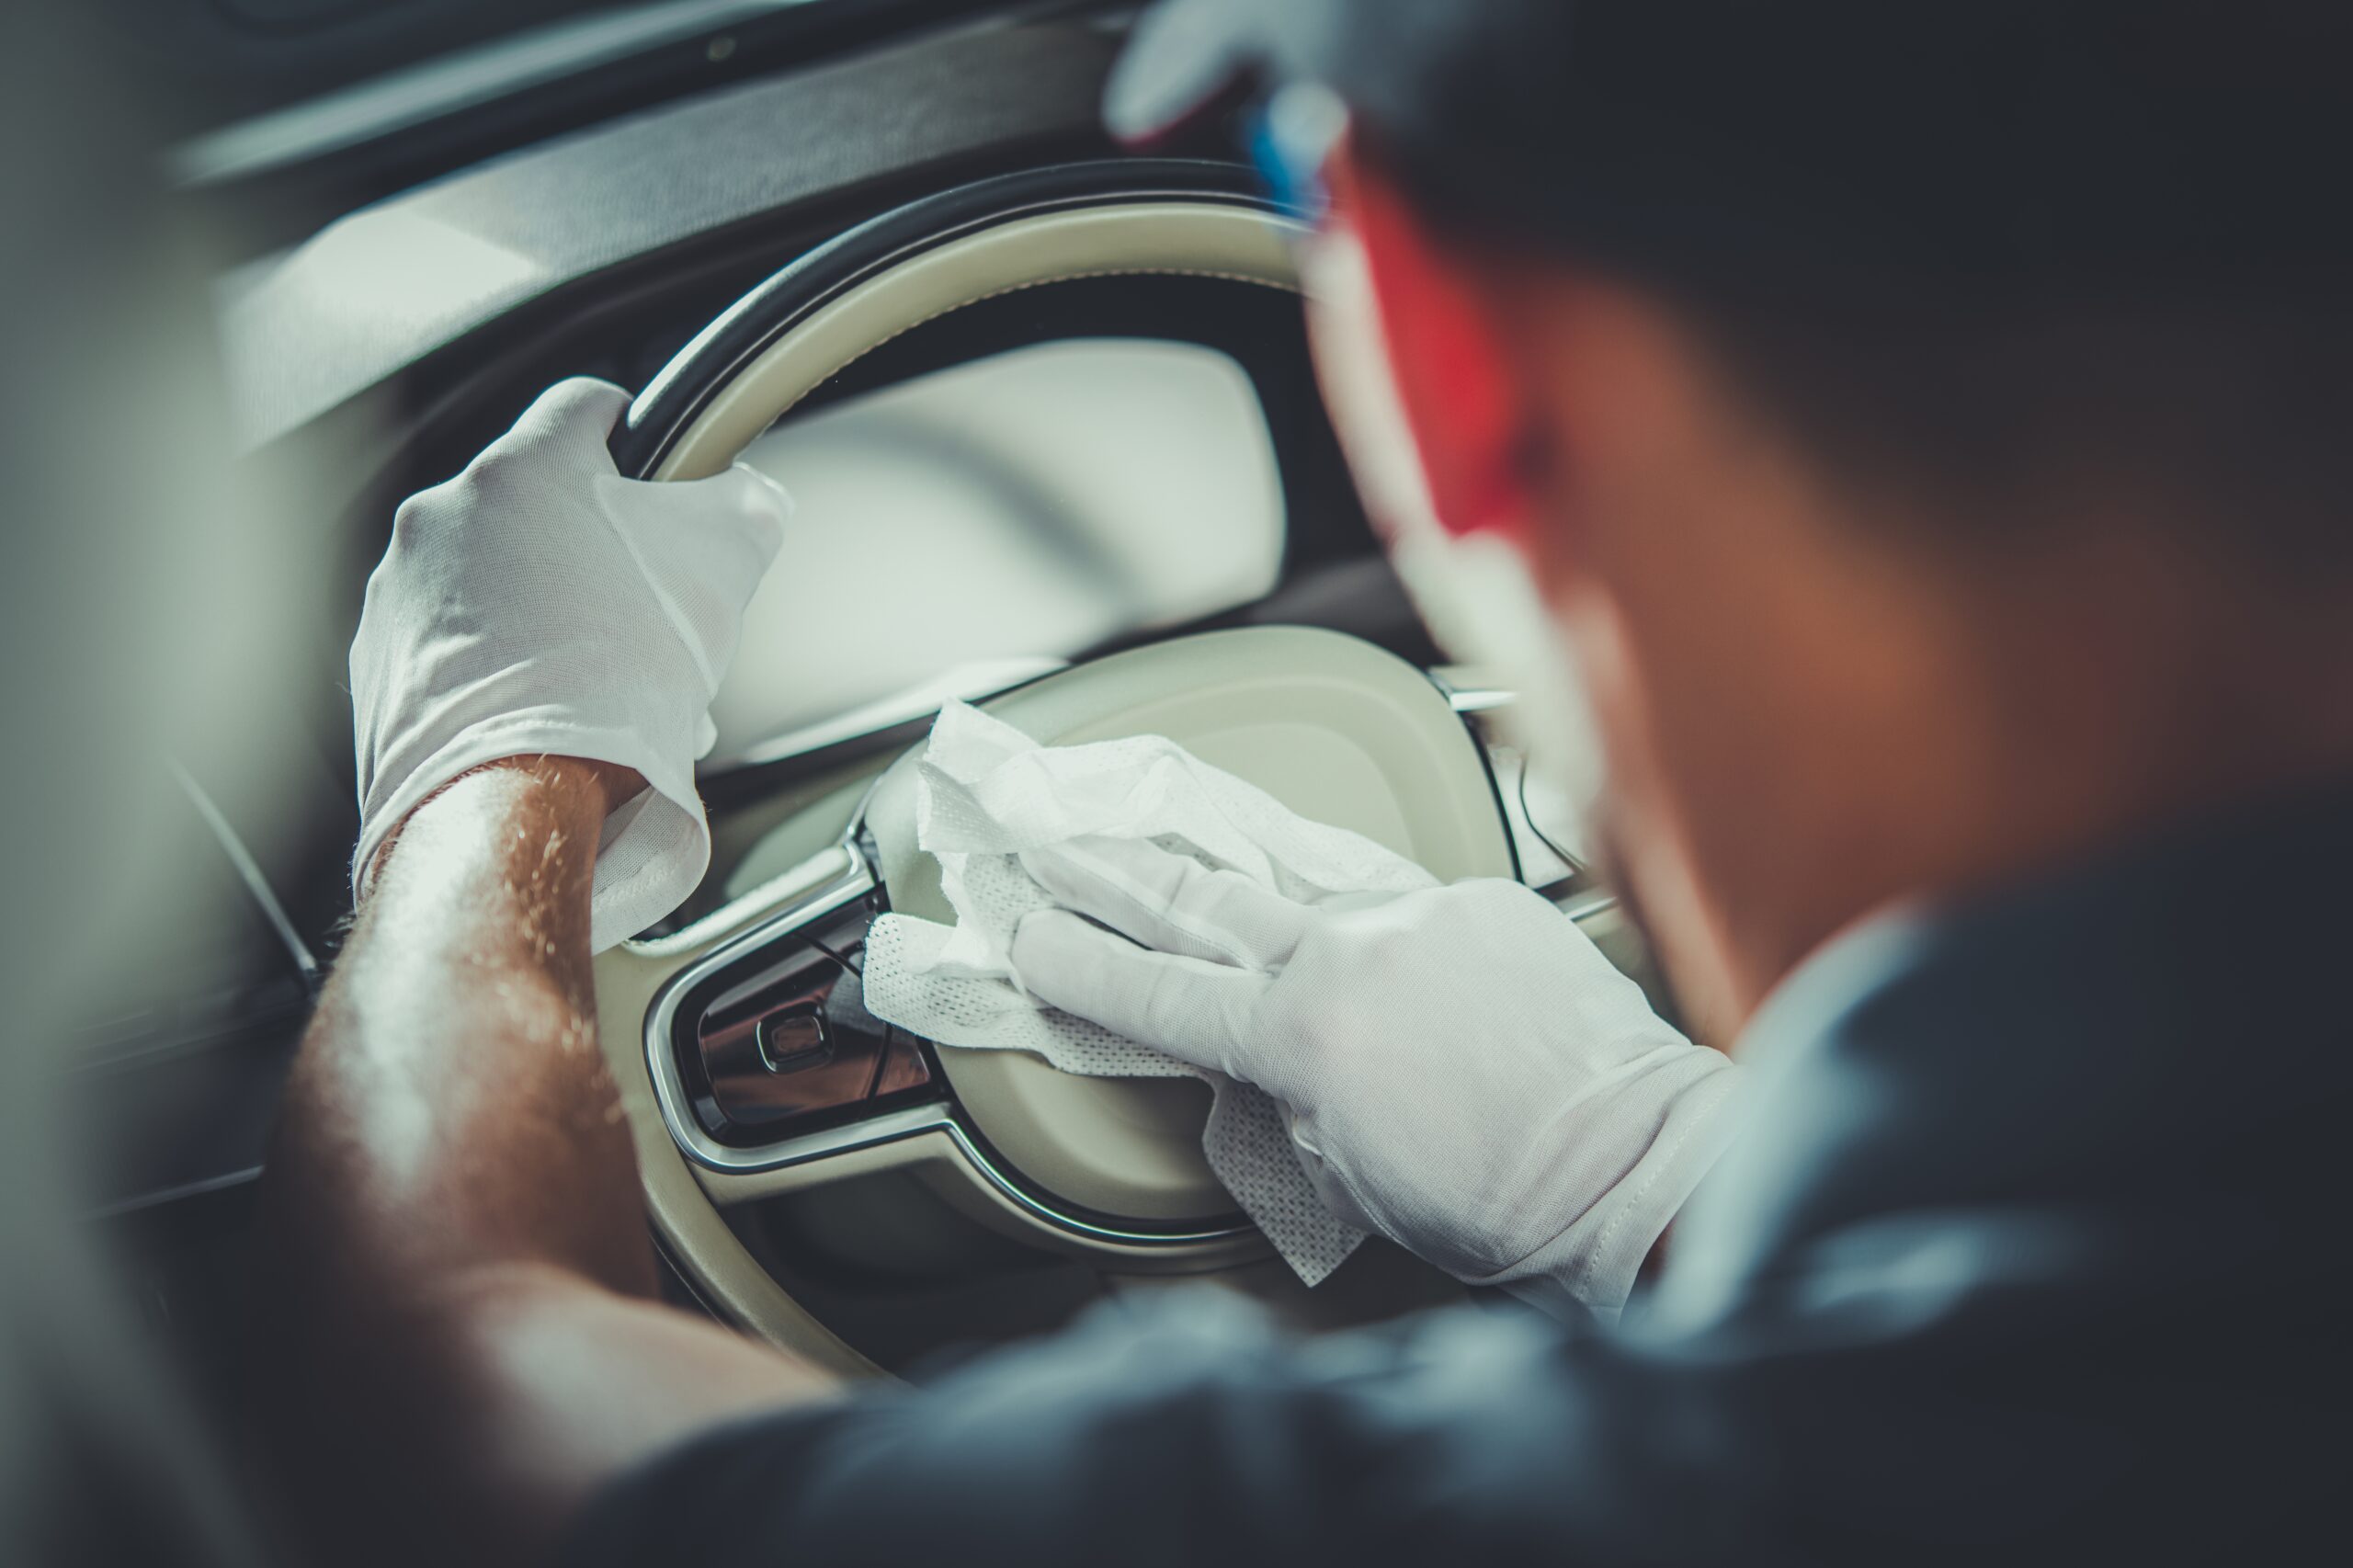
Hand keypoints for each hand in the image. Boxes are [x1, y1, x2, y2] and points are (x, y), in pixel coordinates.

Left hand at [350, 378, 786, 949]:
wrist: (520, 801)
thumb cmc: (614, 687)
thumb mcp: (722, 578)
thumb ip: (743, 512)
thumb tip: (754, 500)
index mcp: (522, 472)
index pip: (584, 404)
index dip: (633, 430)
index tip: (650, 465)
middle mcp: (444, 517)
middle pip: (533, 504)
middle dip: (588, 550)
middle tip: (637, 609)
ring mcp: (399, 592)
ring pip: (488, 579)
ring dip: (540, 613)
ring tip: (594, 681)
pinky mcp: (379, 665)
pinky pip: (447, 643)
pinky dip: (492, 667)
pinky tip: (542, 714)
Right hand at [1010, 836, 1741, 1315]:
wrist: (1636, 1169)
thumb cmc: (1499, 1204)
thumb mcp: (1346, 1179)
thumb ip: (1284, 1102)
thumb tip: (1256, 1066)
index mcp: (1301, 1035)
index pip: (1159, 989)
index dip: (1078, 961)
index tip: (1023, 930)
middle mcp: (1350, 954)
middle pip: (1200, 897)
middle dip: (1109, 866)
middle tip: (1044, 829)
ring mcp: (1419, 915)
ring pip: (1295, 872)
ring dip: (1220, 855)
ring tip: (1152, 818)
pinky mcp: (1481, 901)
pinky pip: (1393, 895)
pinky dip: (1357, 912)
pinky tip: (1343, 921)